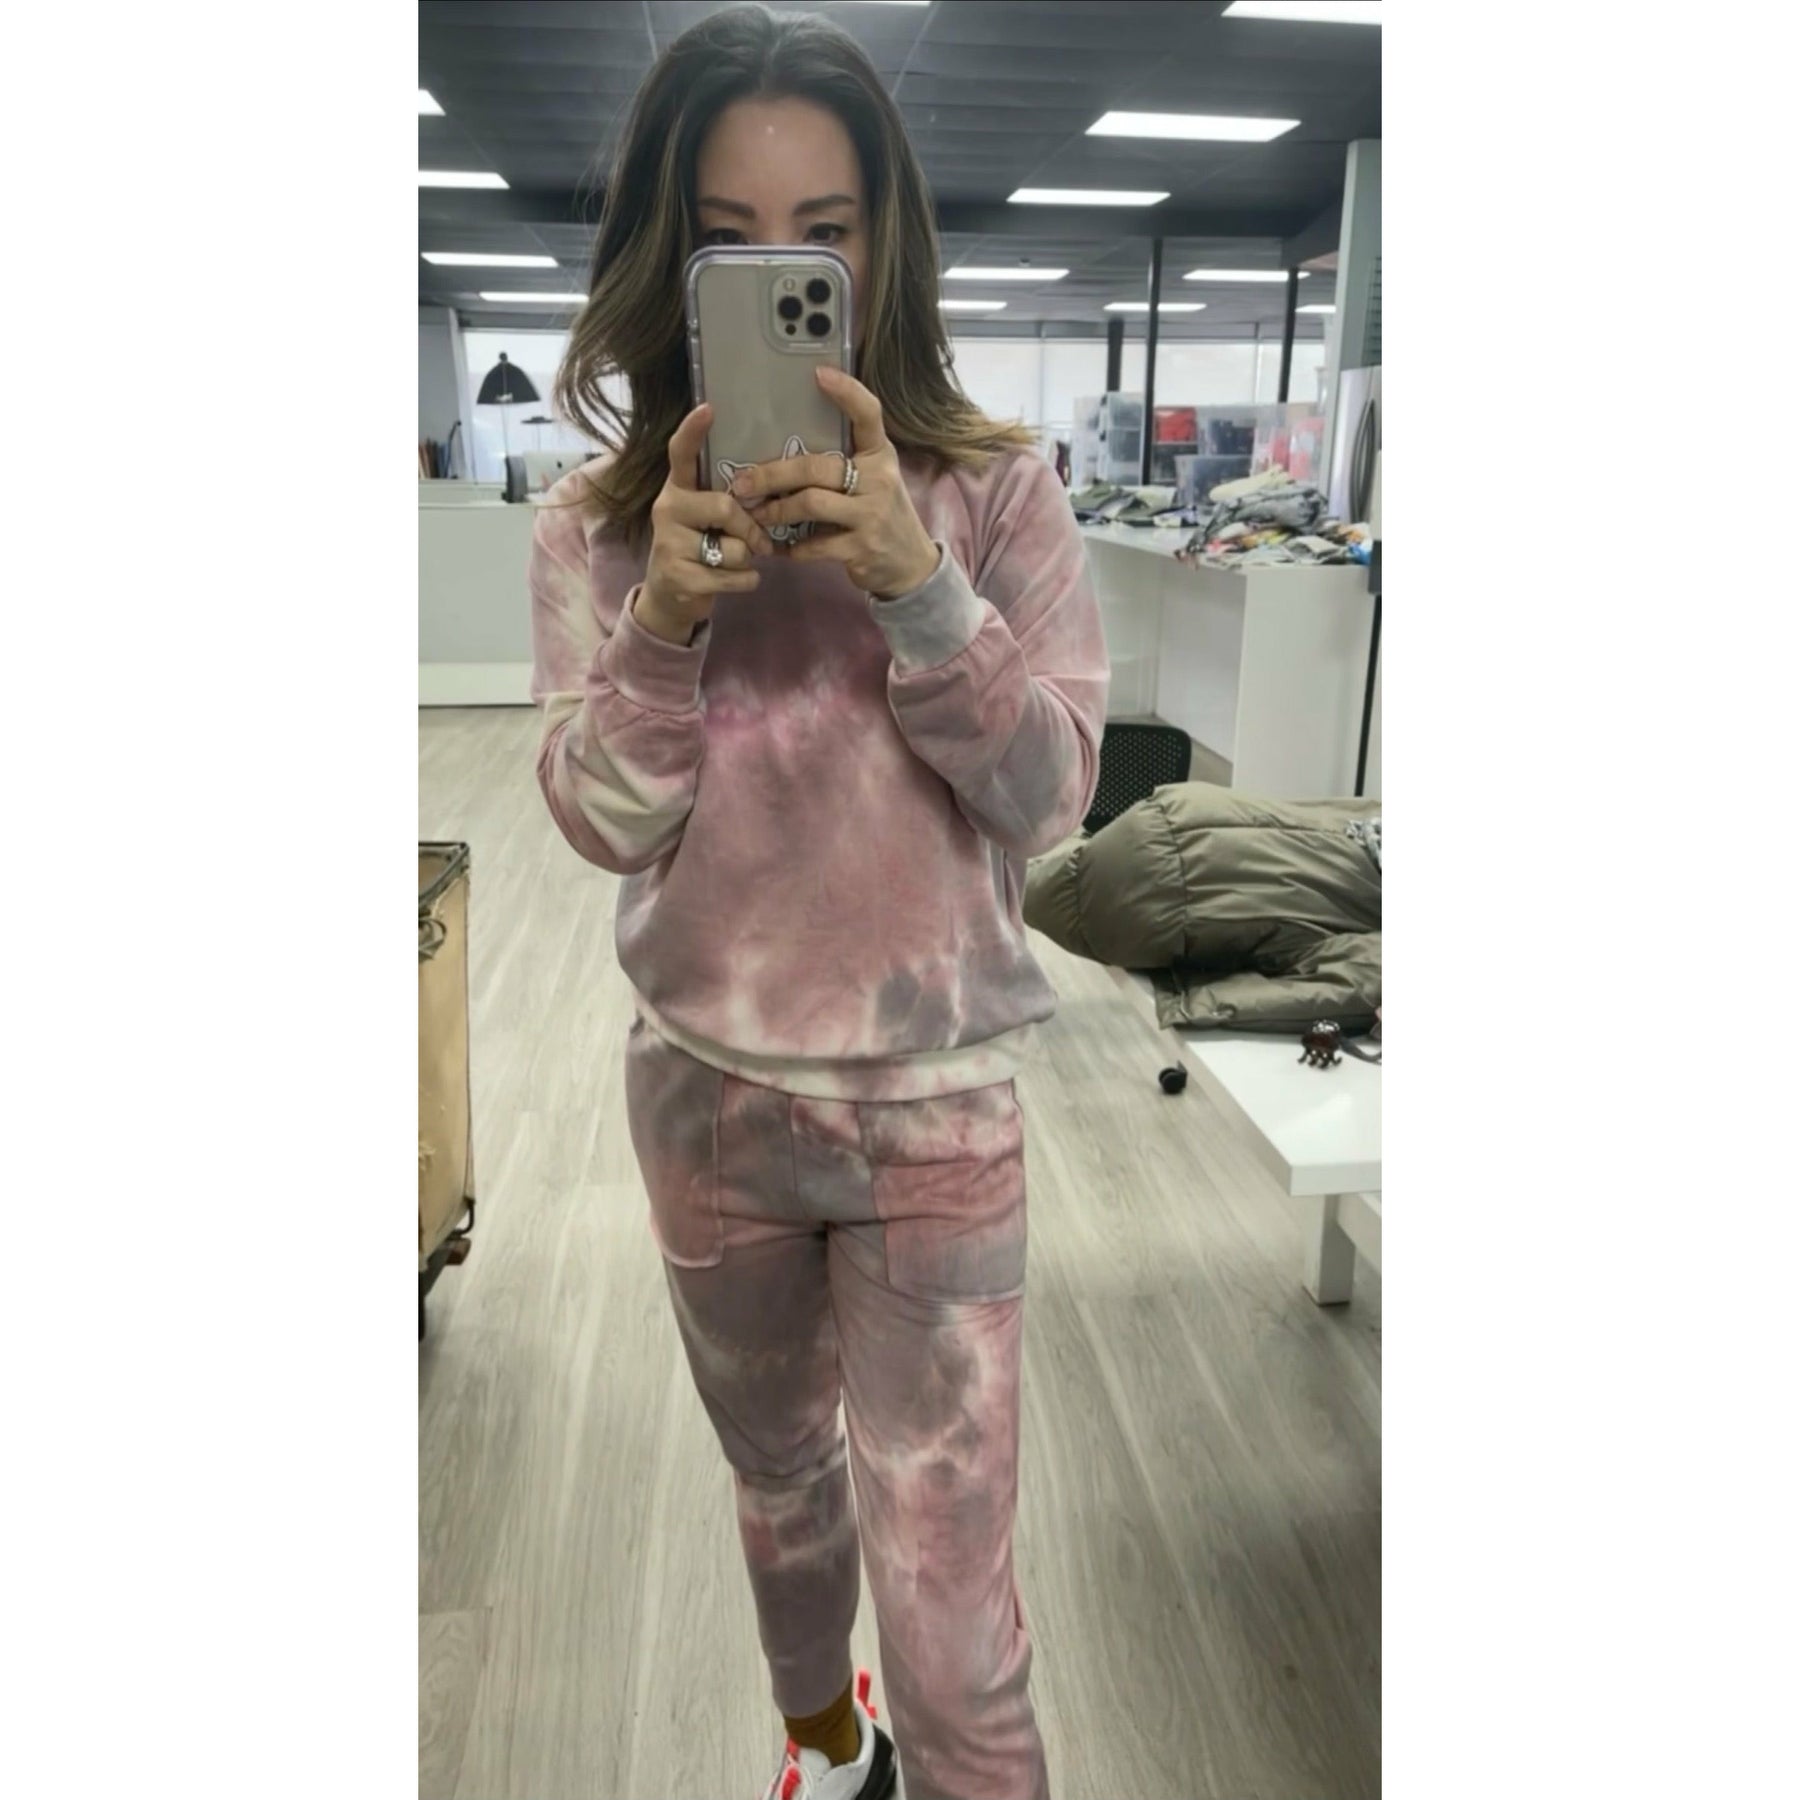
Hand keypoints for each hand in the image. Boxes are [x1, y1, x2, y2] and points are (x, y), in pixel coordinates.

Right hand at [638, 403, 778, 642]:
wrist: (670, 598)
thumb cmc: (700, 549)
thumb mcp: (707, 519)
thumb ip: (728, 500)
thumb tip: (775, 487)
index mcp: (678, 488)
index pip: (681, 454)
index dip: (693, 431)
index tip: (708, 408)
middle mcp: (667, 509)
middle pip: (726, 506)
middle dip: (751, 529)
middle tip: (760, 542)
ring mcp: (668, 543)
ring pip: (733, 548)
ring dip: (747, 559)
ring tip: (735, 562)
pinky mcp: (678, 577)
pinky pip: (734, 576)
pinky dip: (747, 581)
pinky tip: (736, 580)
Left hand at [729, 366, 940, 599]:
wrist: (910, 565)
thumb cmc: (881, 514)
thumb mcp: (873, 481)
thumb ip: (843, 463)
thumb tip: (784, 449)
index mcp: (880, 456)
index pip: (869, 415)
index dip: (847, 392)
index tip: (819, 373)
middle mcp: (879, 480)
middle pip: (817, 467)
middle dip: (773, 474)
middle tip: (743, 482)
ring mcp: (871, 515)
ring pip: (811, 503)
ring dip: (776, 510)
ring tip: (755, 515)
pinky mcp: (861, 548)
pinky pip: (814, 545)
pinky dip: (792, 547)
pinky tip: (779, 546)